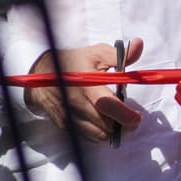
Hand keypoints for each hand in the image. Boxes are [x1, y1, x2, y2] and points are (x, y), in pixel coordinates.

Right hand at [25, 38, 145, 141]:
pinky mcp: (64, 124)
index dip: (125, 115)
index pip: (107, 105)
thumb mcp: (97, 53)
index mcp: (86, 84)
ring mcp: (68, 115)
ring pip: (97, 135)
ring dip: (112, 131)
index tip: (138, 118)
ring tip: (119, 120)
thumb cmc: (74, 61)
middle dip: (123, 125)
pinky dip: (99, 133)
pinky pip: (87, 136)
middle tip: (132, 118)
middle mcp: (76, 103)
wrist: (41, 73)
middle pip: (105, 125)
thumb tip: (139, 44)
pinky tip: (104, 122)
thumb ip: (120, 54)